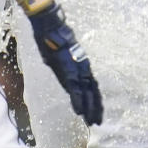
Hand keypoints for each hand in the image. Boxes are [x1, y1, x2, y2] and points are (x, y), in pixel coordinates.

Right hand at [27, 0, 102, 124]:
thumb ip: (61, 61)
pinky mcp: (69, 70)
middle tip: (97, 121)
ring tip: (92, 121)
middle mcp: (82, 68)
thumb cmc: (52, 36)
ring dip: (89, 108)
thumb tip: (56, 62)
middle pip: (92, 91)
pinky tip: (80, 112)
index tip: (96, 110)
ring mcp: (76, 69)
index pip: (91, 85)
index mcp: (80, 64)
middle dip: (94, 107)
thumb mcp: (59, 52)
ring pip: (86, 92)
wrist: (50, 26)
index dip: (94, 98)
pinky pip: (75, 89)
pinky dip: (79, 101)